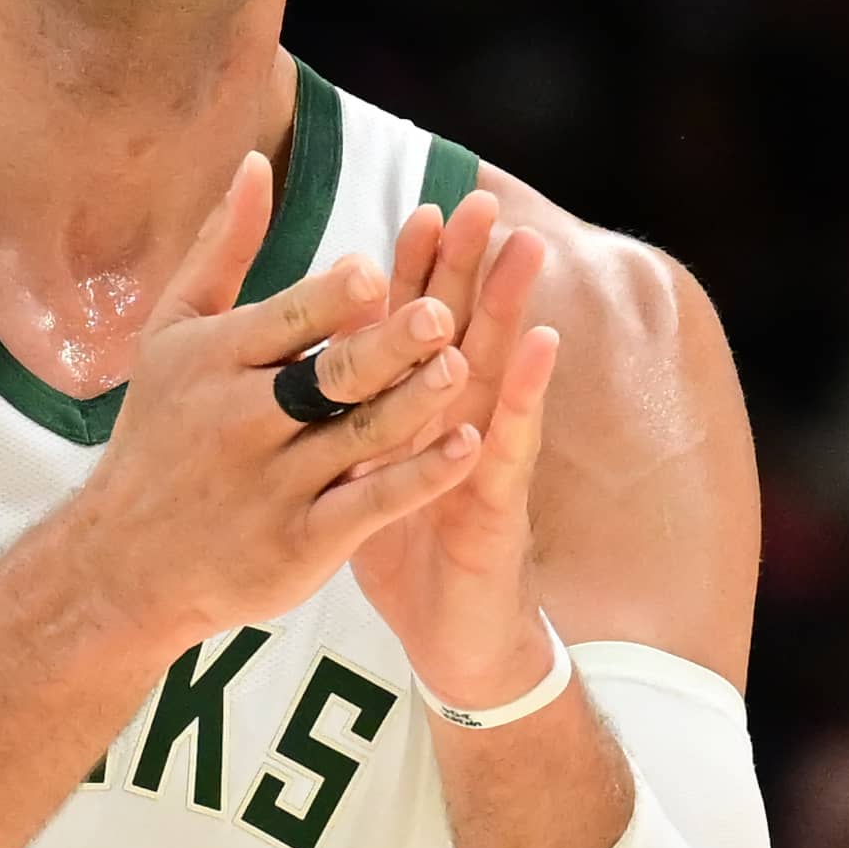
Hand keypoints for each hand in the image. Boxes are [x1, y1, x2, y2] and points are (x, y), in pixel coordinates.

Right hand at [57, 151, 485, 651]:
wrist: (125, 561)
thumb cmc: (159, 432)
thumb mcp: (172, 333)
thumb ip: (224, 249)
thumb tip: (258, 162)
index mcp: (215, 359)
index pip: (285, 320)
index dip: (331, 299)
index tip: (375, 271)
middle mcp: (242, 419)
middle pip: (328, 376)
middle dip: (386, 346)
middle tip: (443, 315)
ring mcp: (274, 484)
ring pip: (358, 436)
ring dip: (415, 403)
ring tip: (463, 367)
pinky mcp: (300, 542)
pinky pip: (371, 503)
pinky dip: (419, 476)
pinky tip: (467, 447)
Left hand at [347, 187, 568, 706]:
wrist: (454, 648)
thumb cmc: (410, 563)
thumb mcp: (363, 484)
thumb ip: (345, 426)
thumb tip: (307, 374)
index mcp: (415, 417)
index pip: (415, 332)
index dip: (418, 273)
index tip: (420, 210)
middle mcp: (458, 426)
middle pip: (463, 332)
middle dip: (472, 267)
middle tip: (482, 200)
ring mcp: (485, 461)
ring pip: (499, 372)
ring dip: (514, 306)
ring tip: (527, 248)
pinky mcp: (500, 504)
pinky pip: (511, 441)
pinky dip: (527, 390)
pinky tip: (541, 344)